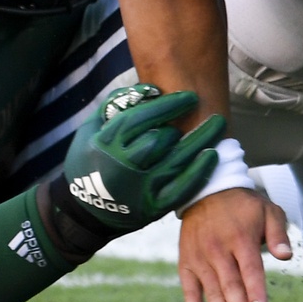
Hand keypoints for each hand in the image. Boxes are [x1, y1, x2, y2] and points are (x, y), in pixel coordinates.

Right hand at [59, 84, 221, 235]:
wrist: (84, 211)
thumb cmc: (90, 161)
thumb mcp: (91, 129)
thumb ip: (116, 105)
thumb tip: (149, 90)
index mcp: (107, 143)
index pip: (142, 118)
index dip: (169, 105)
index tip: (190, 97)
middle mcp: (123, 166)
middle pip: (161, 140)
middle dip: (183, 125)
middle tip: (201, 113)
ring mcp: (139, 189)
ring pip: (175, 162)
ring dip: (200, 141)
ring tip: (218, 125)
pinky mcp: (152, 207)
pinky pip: (180, 190)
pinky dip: (198, 173)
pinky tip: (212, 155)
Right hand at [178, 187, 291, 301]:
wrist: (206, 191)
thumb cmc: (243, 206)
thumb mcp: (267, 210)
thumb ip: (278, 233)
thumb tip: (285, 256)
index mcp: (240, 237)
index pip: (250, 269)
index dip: (255, 291)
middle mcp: (218, 249)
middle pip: (230, 284)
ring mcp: (200, 257)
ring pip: (212, 291)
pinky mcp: (187, 262)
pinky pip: (189, 289)